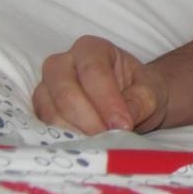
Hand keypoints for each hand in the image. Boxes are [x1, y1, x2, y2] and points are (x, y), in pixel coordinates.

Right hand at [32, 35, 166, 134]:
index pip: (94, 71)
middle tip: (111, 137)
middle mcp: (64, 62)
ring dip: (76, 132)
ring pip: (52, 111)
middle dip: (89, 120)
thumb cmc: (140, 91)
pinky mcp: (42, 109)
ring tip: (102, 142)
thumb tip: (121, 122)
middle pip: (66, 91)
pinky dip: (66, 138)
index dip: (107, 101)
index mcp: (92, 48)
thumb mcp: (150, 93)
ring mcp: (48, 86)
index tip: (123, 124)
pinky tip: (86, 145)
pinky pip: (46, 126)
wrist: (133, 100)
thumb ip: (140, 103)